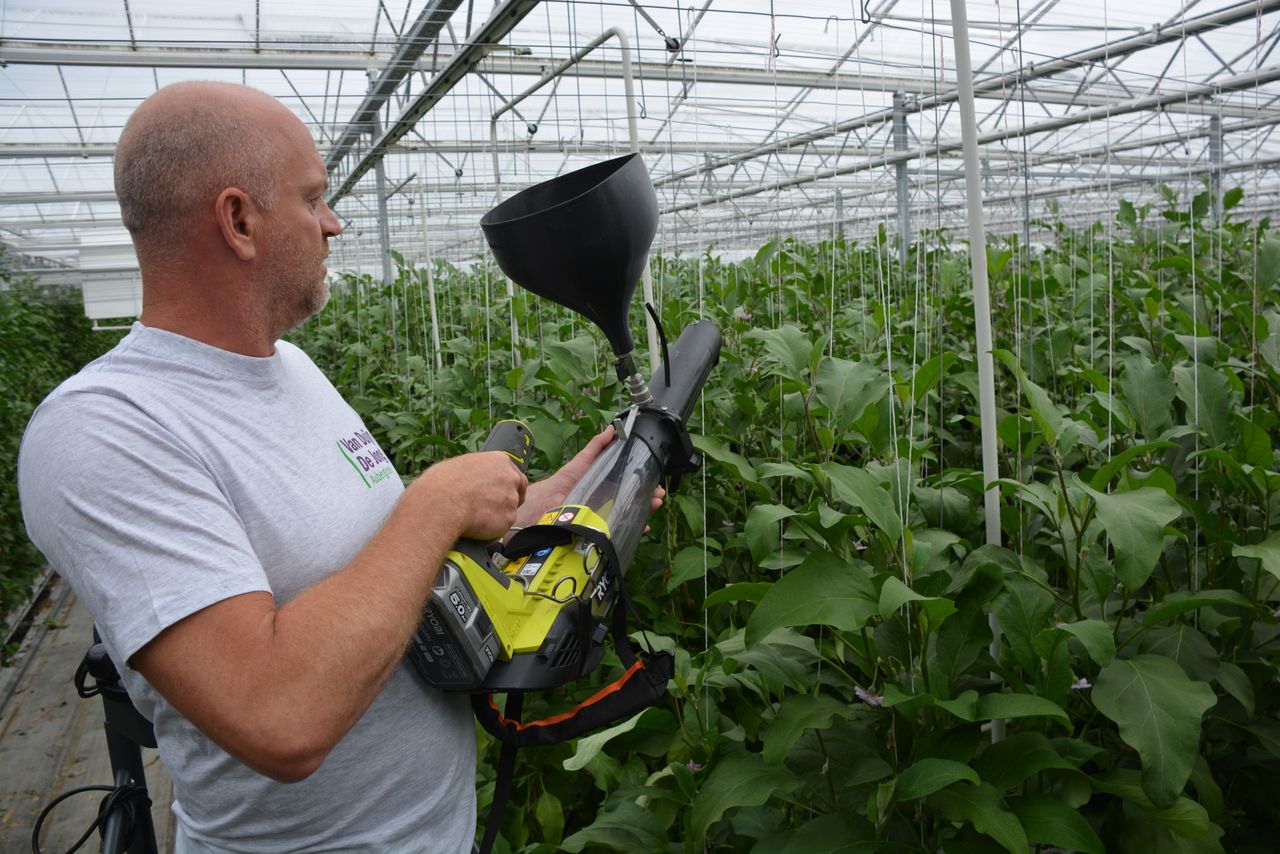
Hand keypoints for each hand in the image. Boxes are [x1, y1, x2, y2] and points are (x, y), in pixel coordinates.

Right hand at [415, 451, 527, 540]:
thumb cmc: (441, 484)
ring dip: (497, 516)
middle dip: (508, 501)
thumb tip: (470, 480)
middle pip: (518, 491)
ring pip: (509, 511)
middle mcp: (510, 477)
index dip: (506, 485)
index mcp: (499, 460)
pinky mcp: (509, 518)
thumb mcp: (458, 466)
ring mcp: (511, 498)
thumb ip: (475, 472)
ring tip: (475, 518)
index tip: (499, 492)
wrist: (441, 504)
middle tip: (493, 509)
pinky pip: (502, 527)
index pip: (513, 473)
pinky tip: (476, 527)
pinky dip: (492, 530)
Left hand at [514, 426, 665, 531]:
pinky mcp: (602, 529)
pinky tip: (643, 525)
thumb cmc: (564, 483)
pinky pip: (622, 530)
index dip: (644, 482)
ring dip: (647, 509)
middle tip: (659, 493)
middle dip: (650, 496)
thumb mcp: (583, 460)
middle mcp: (608, 501)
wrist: (547, 506)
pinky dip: (635, 528)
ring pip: (632, 513)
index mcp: (606, 485)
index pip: (630, 483)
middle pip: (634, 499)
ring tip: (655, 504)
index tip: (656, 479)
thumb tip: (612, 428)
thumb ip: (597, 446)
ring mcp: (607, 516)